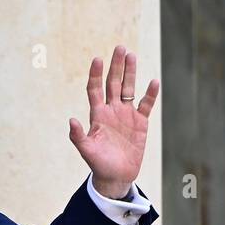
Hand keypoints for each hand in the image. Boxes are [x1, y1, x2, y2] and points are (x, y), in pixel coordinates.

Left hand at [68, 45, 159, 199]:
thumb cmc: (99, 164)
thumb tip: (71, 120)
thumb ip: (78, 136)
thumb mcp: (86, 151)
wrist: (116, 176)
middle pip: (113, 83)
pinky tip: (153, 82)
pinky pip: (146, 104)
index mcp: (97, 114)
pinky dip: (150, 94)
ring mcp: (126, 115)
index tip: (97, 59)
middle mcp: (111, 110)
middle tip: (119, 48)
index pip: (95, 89)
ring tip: (131, 55)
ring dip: (130, 73)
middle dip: (116, 66)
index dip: (95, 74)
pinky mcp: (140, 122)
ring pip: (129, 89)